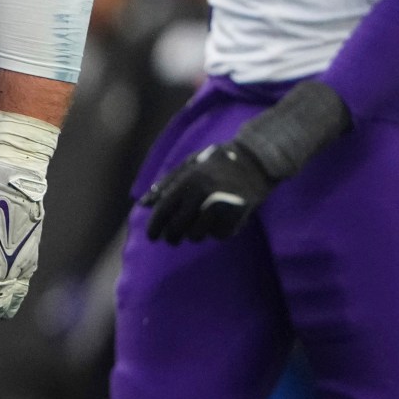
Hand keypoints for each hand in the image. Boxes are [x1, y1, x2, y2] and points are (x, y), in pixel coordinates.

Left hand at [140, 142, 272, 243]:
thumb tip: (142, 204)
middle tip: (173, 238)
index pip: (163, 211)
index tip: (152, 237)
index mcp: (187, 181)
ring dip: (196, 233)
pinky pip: (219, 235)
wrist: (256, 160)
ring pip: (197, 235)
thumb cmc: (216, 162)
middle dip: (172, 237)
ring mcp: (220, 206)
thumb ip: (165, 184)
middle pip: (177, 229)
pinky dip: (218, 231)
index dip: (154, 227)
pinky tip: (221, 219)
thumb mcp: (188, 165)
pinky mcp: (237, 216)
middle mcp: (201, 195)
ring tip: (201, 221)